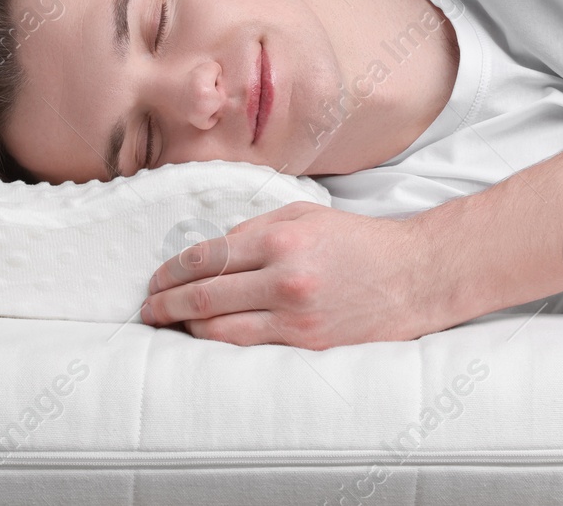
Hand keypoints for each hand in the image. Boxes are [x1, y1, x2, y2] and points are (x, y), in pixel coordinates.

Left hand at [140, 200, 456, 349]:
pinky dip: (220, 345)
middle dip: (165, 304)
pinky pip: (249, 349)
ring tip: (170, 327)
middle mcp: (285, 279)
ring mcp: (296, 318)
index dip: (171, 271)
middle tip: (147, 309)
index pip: (207, 257)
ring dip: (185, 330)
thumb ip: (255, 229)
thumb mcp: (306, 215)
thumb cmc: (359, 241)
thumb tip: (209, 253)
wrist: (415, 277)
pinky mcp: (307, 346)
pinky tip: (206, 340)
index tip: (156, 279)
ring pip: (219, 330)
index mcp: (282, 239)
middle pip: (203, 297)